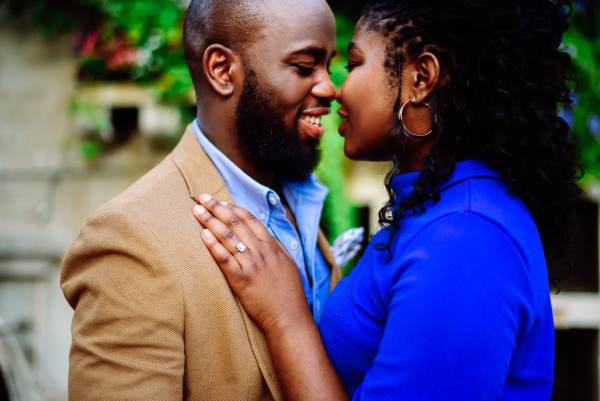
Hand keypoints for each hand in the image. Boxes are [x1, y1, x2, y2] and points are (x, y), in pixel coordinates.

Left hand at [192, 194, 312, 332]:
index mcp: (272, 246)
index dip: (234, 208)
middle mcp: (261, 251)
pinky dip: (213, 245)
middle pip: (236, 223)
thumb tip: (265, 238)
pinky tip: (203, 234)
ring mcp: (251, 264)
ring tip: (197, 210)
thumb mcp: (287, 265)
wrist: (289, 317)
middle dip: (217, 207)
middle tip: (202, 197)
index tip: (222, 201)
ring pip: (228, 236)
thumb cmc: (289, 294)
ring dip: (210, 221)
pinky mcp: (241, 279)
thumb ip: (275, 249)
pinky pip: (224, 258)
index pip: (251, 219)